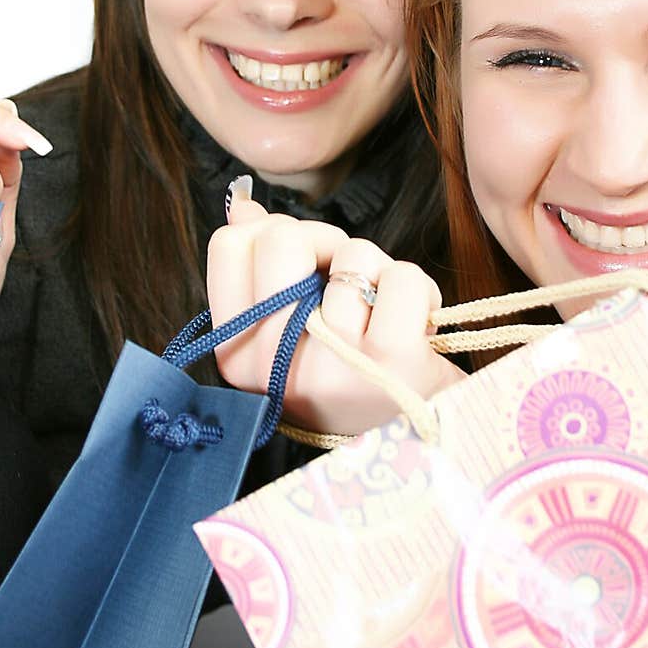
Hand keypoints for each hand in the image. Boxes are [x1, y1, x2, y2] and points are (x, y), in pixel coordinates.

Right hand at [206, 193, 463, 436]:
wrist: (413, 440)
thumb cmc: (350, 372)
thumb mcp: (293, 328)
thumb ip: (265, 269)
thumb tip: (243, 207)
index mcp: (237, 354)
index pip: (229, 245)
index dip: (273, 234)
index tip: (302, 267)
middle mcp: (274, 366)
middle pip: (281, 238)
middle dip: (325, 240)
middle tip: (346, 280)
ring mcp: (333, 365)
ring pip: (352, 255)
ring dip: (378, 272)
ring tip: (381, 316)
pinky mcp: (391, 363)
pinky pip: (402, 277)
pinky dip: (418, 290)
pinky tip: (414, 326)